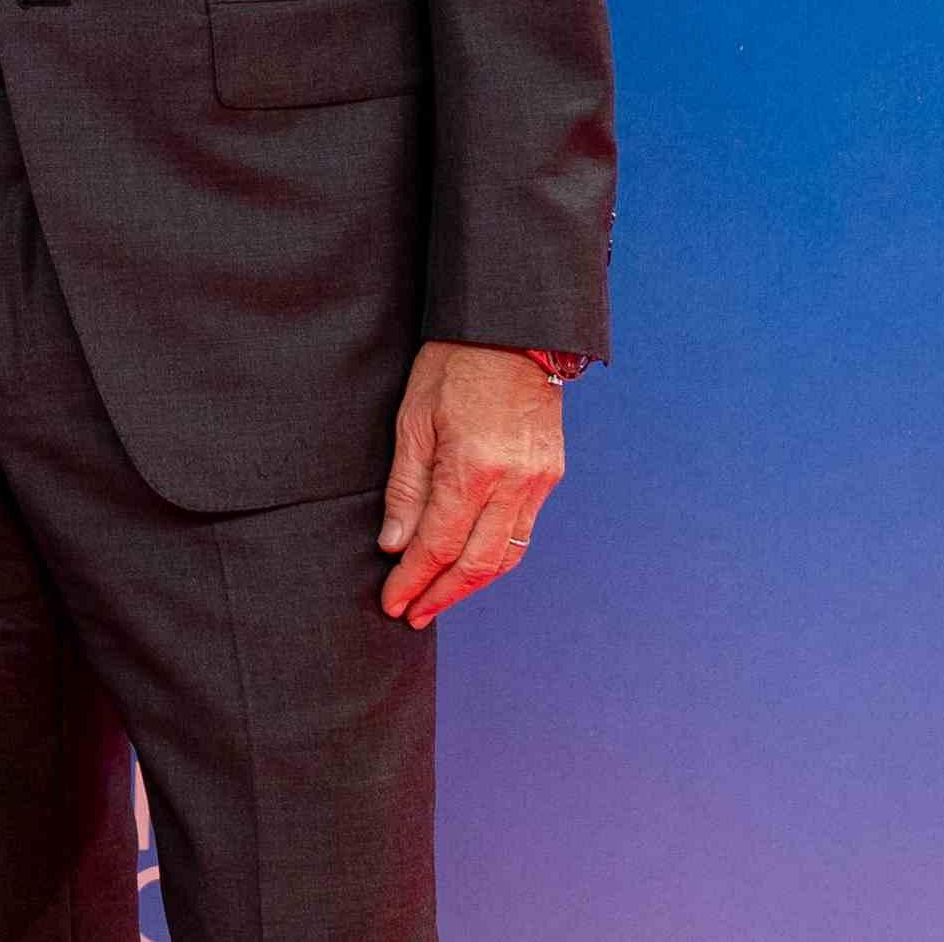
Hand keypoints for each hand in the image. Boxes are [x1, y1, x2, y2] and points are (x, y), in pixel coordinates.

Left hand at [376, 341, 564, 626]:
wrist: (513, 330)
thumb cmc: (453, 365)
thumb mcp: (413, 419)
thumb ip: (406, 487)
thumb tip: (395, 544)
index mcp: (473, 469)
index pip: (438, 545)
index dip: (413, 580)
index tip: (393, 602)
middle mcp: (513, 483)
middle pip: (477, 564)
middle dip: (441, 594)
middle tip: (413, 613)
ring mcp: (538, 481)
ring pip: (506, 556)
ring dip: (471, 584)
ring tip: (439, 598)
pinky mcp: (550, 475)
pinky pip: (523, 532)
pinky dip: (496, 556)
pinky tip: (472, 563)